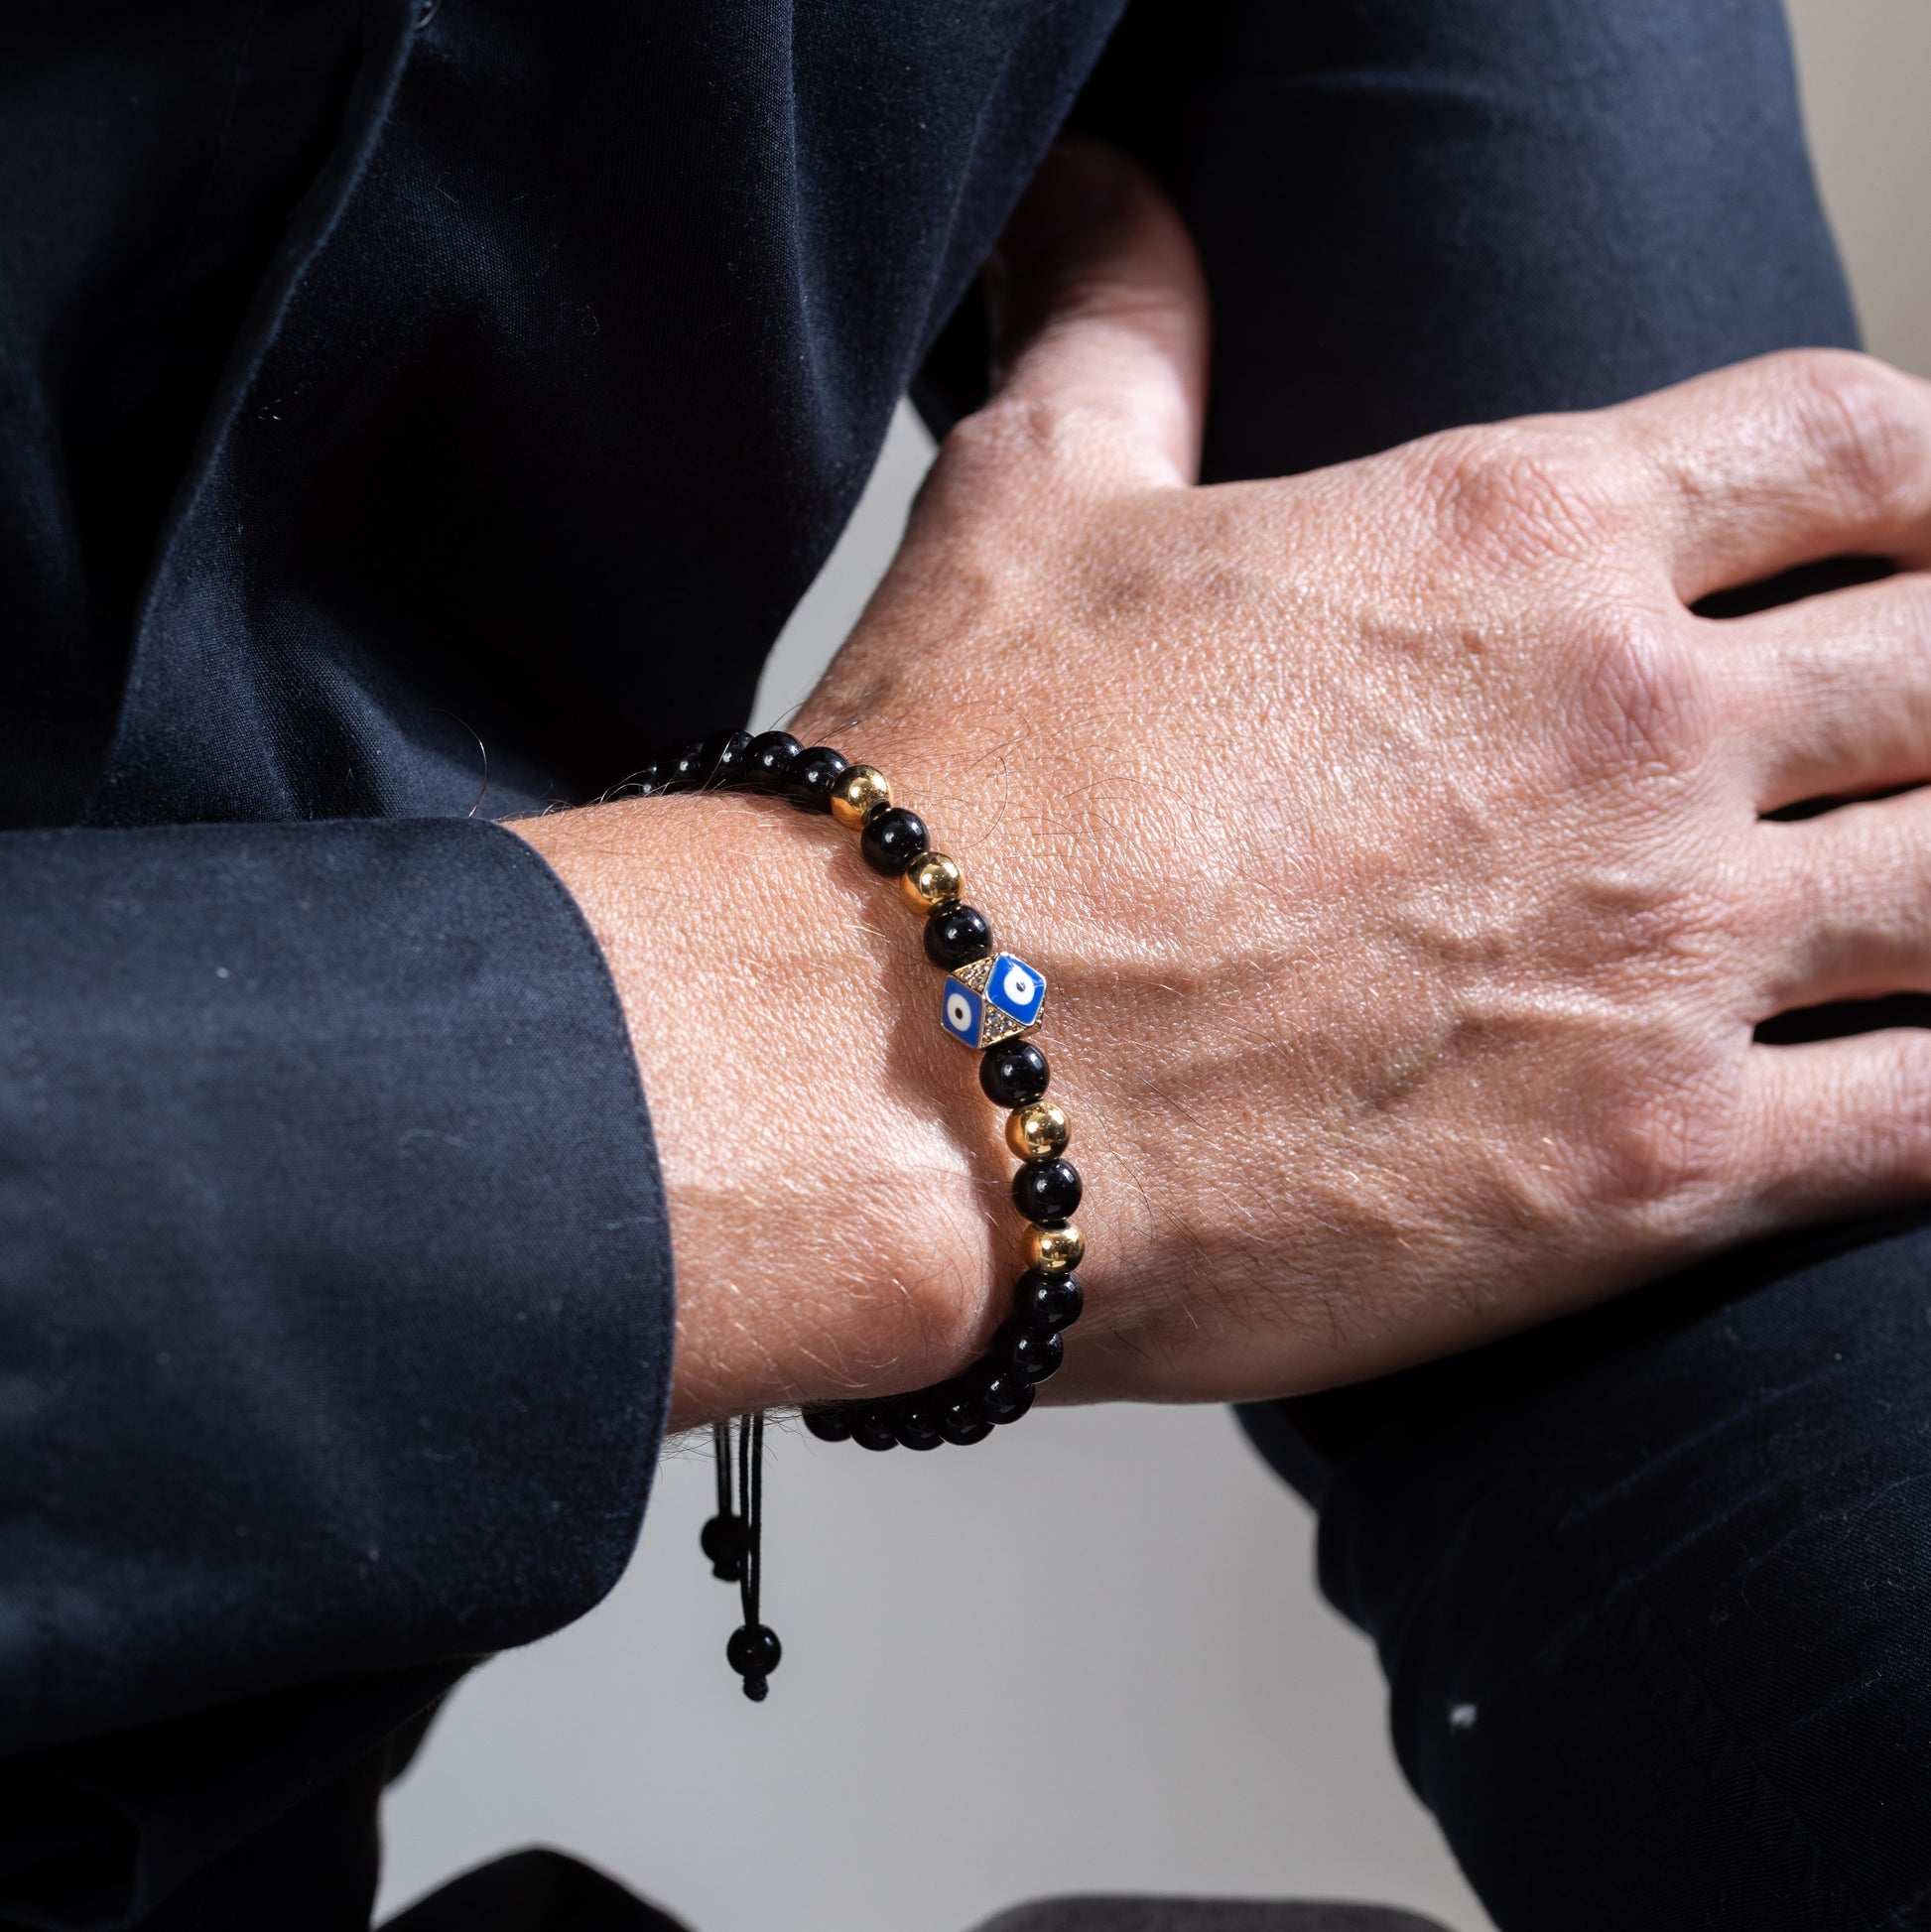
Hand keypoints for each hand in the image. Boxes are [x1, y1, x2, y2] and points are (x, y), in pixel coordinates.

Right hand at [781, 141, 1930, 1405]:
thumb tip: (1101, 200)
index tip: (1913, 545)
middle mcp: (1635, 727)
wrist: (894, 1079)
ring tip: (1914, 910)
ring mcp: (1664, 952)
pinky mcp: (1649, 1171)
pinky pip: (1927, 1124)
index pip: (1850, 443)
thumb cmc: (954, 804)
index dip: (1925, 484)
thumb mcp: (1029, 510)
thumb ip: (1119, 334)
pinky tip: (1917, 1082)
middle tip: (1911, 751)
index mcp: (1515, 536)